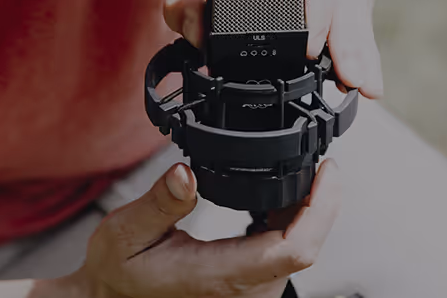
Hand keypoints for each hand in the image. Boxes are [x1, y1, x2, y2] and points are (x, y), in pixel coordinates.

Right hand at [63, 160, 339, 297]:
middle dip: (320, 202)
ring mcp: (249, 295)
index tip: (328, 172)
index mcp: (218, 276)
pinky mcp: (249, 290)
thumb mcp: (123, 233)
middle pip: (305, 247)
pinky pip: (284, 257)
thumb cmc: (118, 274)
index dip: (321, 209)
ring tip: (305, 175)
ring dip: (306, 214)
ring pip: (298, 252)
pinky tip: (281, 200)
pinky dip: (290, 225)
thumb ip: (159, 203)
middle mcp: (242, 292)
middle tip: (319, 162)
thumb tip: (185, 172)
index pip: (293, 249)